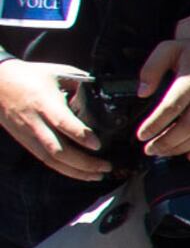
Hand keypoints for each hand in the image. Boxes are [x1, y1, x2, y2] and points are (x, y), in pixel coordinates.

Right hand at [0, 59, 107, 180]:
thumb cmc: (30, 76)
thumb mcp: (58, 72)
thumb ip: (81, 82)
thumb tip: (105, 92)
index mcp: (44, 102)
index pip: (62, 122)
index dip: (80, 134)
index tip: (98, 144)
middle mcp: (35, 121)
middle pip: (58, 149)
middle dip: (84, 162)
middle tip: (107, 166)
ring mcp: (29, 134)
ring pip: (52, 159)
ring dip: (77, 171)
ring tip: (98, 175)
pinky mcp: (25, 141)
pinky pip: (45, 160)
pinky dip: (64, 170)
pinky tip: (80, 173)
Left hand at [130, 34, 189, 159]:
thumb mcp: (170, 49)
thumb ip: (152, 68)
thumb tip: (142, 92)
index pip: (172, 108)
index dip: (155, 124)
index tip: (142, 135)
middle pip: (188, 126)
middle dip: (166, 142)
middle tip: (149, 149)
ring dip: (182, 148)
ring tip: (164, 152)